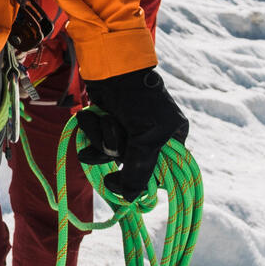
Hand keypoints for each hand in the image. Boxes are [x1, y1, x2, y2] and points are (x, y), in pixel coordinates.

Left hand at [78, 67, 187, 201]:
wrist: (110, 66)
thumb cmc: (138, 98)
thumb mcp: (146, 136)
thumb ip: (140, 169)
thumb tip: (131, 199)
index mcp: (172, 137)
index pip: (159, 173)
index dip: (139, 179)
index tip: (122, 184)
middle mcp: (150, 136)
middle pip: (129, 164)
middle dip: (115, 149)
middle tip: (117, 135)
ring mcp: (127, 130)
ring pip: (109, 153)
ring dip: (101, 137)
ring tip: (106, 116)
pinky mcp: (107, 123)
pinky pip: (95, 141)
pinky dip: (92, 129)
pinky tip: (93, 114)